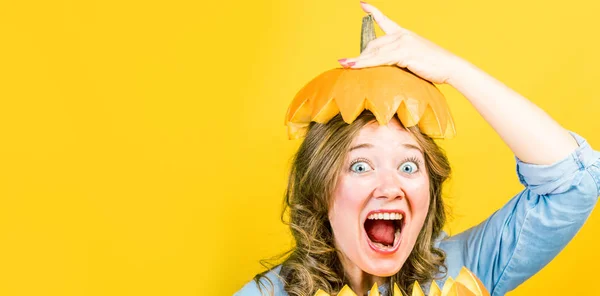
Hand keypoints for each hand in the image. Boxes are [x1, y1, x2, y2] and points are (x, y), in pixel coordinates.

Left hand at [339, 2, 468, 84]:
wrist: (451, 67)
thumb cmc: (435, 67)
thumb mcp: (415, 59)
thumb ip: (400, 59)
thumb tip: (386, 69)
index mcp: (405, 34)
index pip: (385, 20)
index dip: (372, 12)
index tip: (362, 4)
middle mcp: (402, 35)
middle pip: (373, 44)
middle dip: (361, 56)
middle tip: (349, 65)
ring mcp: (402, 42)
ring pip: (374, 52)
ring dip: (357, 61)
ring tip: (344, 65)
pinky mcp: (403, 52)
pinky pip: (379, 59)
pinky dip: (364, 64)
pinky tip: (353, 66)